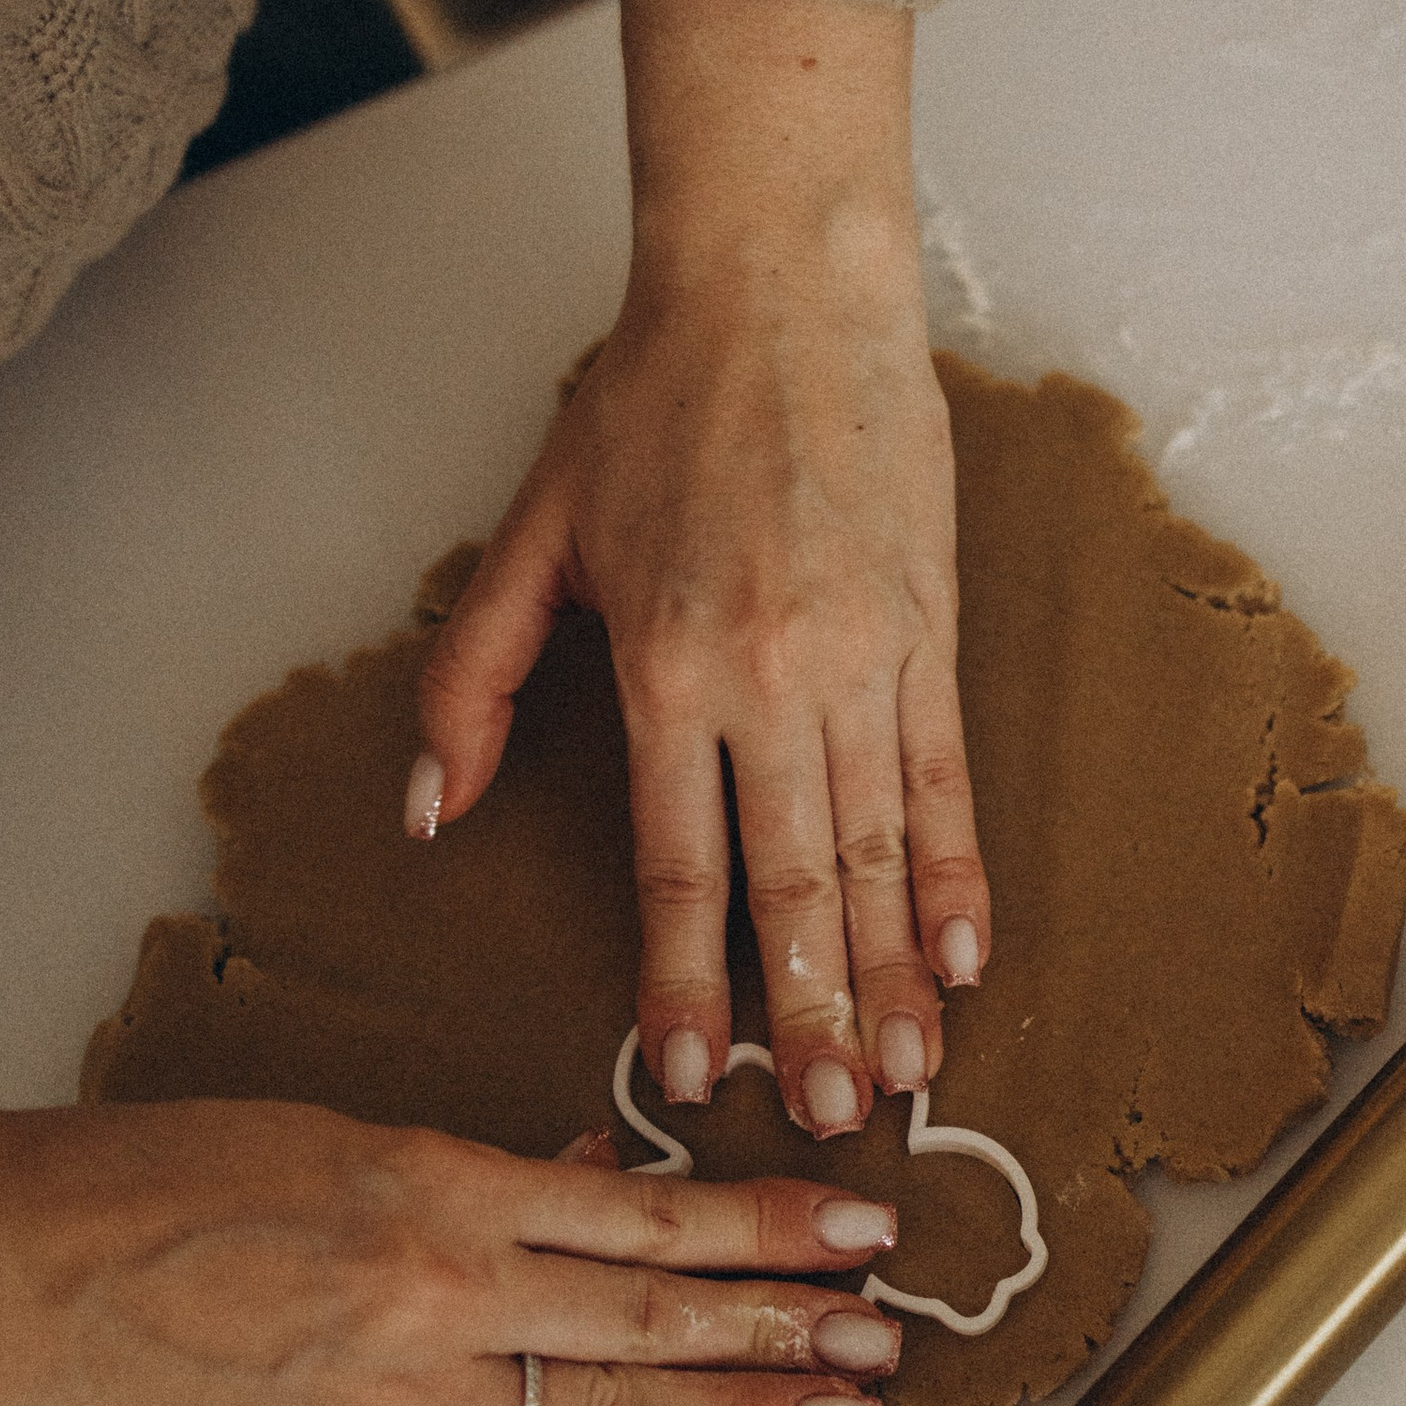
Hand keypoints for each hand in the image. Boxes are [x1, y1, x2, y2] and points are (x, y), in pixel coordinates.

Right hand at [0, 1070, 904, 1405]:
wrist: (14, 1278)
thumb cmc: (158, 1186)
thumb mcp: (338, 1135)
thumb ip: (486, 1170)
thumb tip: (605, 1177)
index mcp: (440, 1184)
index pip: (651, 1210)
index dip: (770, 1222)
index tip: (862, 1226)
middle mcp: (443, 1291)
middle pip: (660, 1311)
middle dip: (791, 1326)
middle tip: (892, 1335)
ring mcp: (405, 1401)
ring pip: (614, 1405)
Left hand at [413, 0, 989, 1143]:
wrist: (781, 286)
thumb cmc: (653, 398)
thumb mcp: (534, 535)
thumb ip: (475, 678)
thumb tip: (435, 807)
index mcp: (667, 667)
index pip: (681, 864)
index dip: (686, 980)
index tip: (688, 1070)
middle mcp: (774, 679)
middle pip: (798, 883)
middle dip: (810, 1014)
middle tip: (823, 1119)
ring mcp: (867, 657)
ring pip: (887, 847)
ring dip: (897, 969)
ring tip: (908, 1067)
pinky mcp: (933, 627)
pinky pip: (950, 775)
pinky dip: (962, 869)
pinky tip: (969, 949)